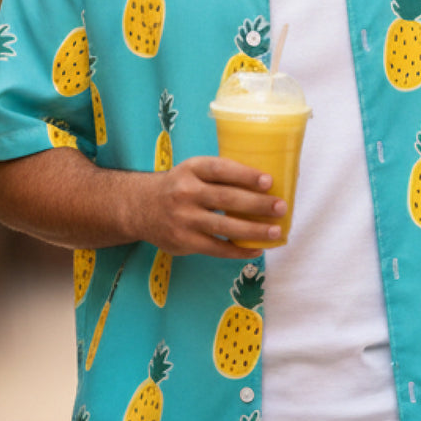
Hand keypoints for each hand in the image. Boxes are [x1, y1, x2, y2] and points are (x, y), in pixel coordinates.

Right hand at [142, 155, 285, 257]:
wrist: (139, 207)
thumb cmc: (179, 186)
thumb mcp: (192, 171)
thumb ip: (220, 175)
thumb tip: (264, 185)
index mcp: (191, 170)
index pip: (221, 169)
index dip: (245, 175)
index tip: (268, 181)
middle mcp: (186, 193)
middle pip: (226, 199)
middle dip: (257, 204)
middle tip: (281, 207)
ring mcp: (184, 219)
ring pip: (224, 227)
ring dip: (254, 230)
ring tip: (275, 232)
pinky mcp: (184, 241)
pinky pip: (217, 248)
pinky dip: (239, 251)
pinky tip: (257, 250)